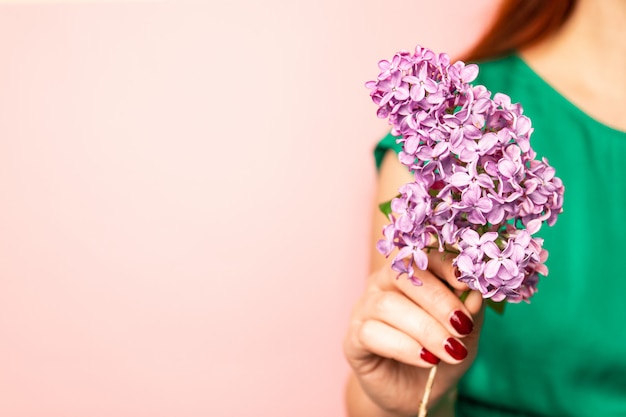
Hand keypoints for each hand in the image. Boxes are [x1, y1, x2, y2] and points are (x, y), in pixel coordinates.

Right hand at [343, 249, 483, 416]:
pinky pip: (372, 333)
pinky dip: (404, 346)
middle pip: (403, 276)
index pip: (421, 256)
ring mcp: (363, 310)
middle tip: (462, 326)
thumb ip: (471, 313)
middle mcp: (381, 285)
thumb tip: (476, 294)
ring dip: (425, 329)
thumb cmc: (439, 356)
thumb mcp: (464, 336)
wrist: (417, 395)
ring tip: (450, 351)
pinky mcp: (353, 339)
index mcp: (408, 275)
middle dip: (438, 300)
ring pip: (387, 305)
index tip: (466, 283)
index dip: (443, 265)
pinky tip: (426, 359)